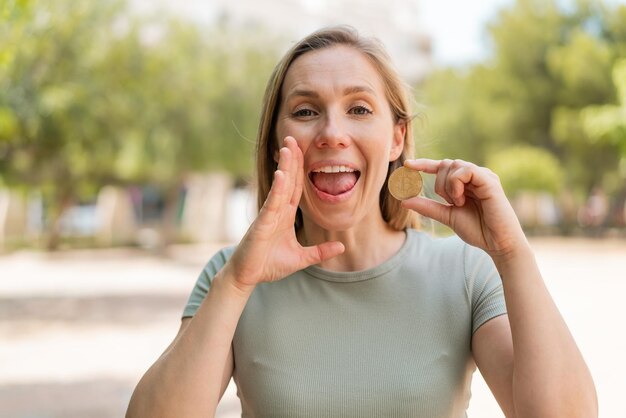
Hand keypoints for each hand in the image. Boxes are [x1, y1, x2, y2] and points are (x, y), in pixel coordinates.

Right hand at [223, 137, 344, 290]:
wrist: (247, 276)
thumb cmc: (268, 265)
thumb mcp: (301, 258)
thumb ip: (320, 252)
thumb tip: (342, 246)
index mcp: (285, 215)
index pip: (296, 188)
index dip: (301, 169)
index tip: (304, 151)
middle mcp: (277, 211)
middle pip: (288, 180)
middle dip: (292, 159)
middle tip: (294, 137)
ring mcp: (268, 215)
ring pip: (280, 187)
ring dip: (285, 166)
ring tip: (288, 147)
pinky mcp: (261, 223)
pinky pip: (272, 203)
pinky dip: (278, 189)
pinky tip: (282, 174)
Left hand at [401, 158, 527, 258]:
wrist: (498, 244)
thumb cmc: (477, 230)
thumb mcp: (447, 216)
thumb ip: (428, 207)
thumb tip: (404, 200)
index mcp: (466, 182)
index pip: (442, 167)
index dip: (424, 164)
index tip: (407, 164)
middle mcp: (475, 175)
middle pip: (445, 164)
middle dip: (440, 184)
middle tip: (450, 203)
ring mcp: (483, 176)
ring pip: (453, 165)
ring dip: (448, 186)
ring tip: (458, 203)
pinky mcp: (489, 180)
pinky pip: (465, 170)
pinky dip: (456, 184)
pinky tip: (462, 200)